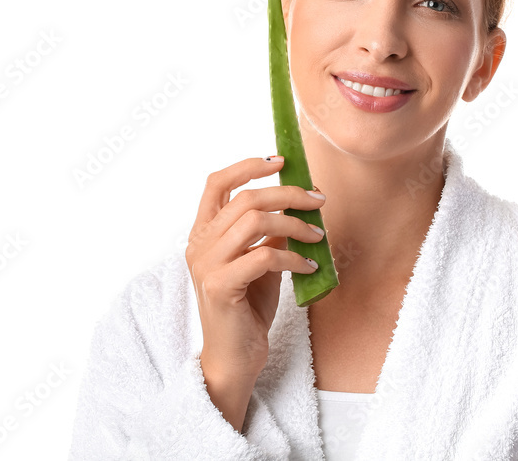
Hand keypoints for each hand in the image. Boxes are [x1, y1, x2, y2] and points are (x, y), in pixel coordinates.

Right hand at [185, 155, 325, 428]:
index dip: (248, 165)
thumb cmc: (246, 309)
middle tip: (318, 200)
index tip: (281, 160)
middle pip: (245, 198)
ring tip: (317, 236)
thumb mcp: (260, 262)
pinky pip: (263, 257)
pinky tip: (310, 266)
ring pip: (254, 222)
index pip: (216, 182)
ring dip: (294, 224)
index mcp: (203, 232)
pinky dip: (293, 258)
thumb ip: (269, 233)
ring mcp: (207, 265)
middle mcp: (199, 244)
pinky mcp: (220, 287)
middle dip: (287, 193)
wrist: (234, 358)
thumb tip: (296, 202)